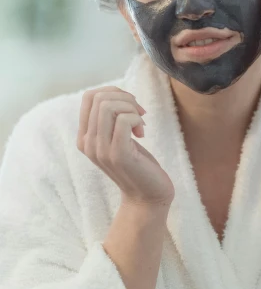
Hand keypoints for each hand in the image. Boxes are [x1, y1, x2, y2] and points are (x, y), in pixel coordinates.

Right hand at [77, 86, 174, 206]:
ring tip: (140, 124)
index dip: (113, 92)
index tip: (130, 107)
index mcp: (85, 136)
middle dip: (125, 98)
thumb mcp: (119, 137)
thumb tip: (117, 93)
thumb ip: (112, 119)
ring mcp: (100, 149)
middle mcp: (87, 143)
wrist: (147, 196)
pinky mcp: (117, 155)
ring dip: (131, 108)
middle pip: (99, 98)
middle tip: (139, 114)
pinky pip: (123, 120)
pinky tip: (142, 133)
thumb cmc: (138, 164)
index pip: (89, 96)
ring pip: (108, 106)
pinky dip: (136, 119)